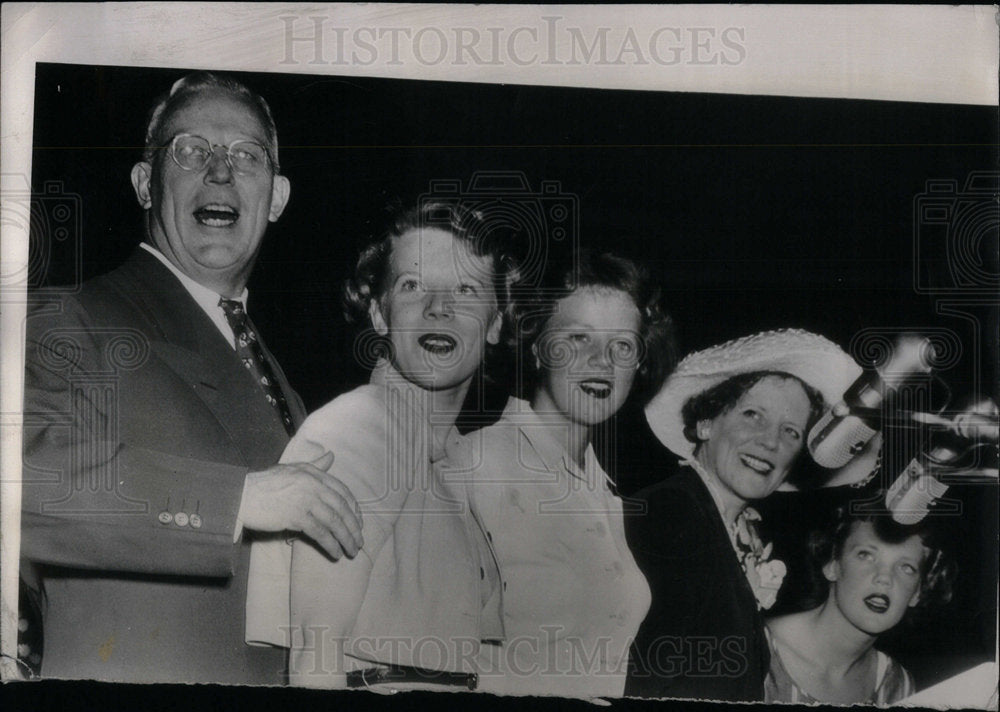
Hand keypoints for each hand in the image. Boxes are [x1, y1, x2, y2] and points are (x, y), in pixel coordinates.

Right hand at [240, 452, 363, 558]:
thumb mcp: (293, 469)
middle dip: (354, 526)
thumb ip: (315, 465)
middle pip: (342, 507)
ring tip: (351, 551)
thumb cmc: (266, 483)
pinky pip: (320, 532)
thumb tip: (332, 456)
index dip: (354, 508)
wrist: (242, 495)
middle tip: (359, 541)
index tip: (359, 522)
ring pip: (334, 521)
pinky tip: (335, 553)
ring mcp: (305, 500)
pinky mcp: (296, 516)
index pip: (343, 491)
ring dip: (346, 538)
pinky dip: (330, 544)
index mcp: (314, 473)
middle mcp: (313, 485)